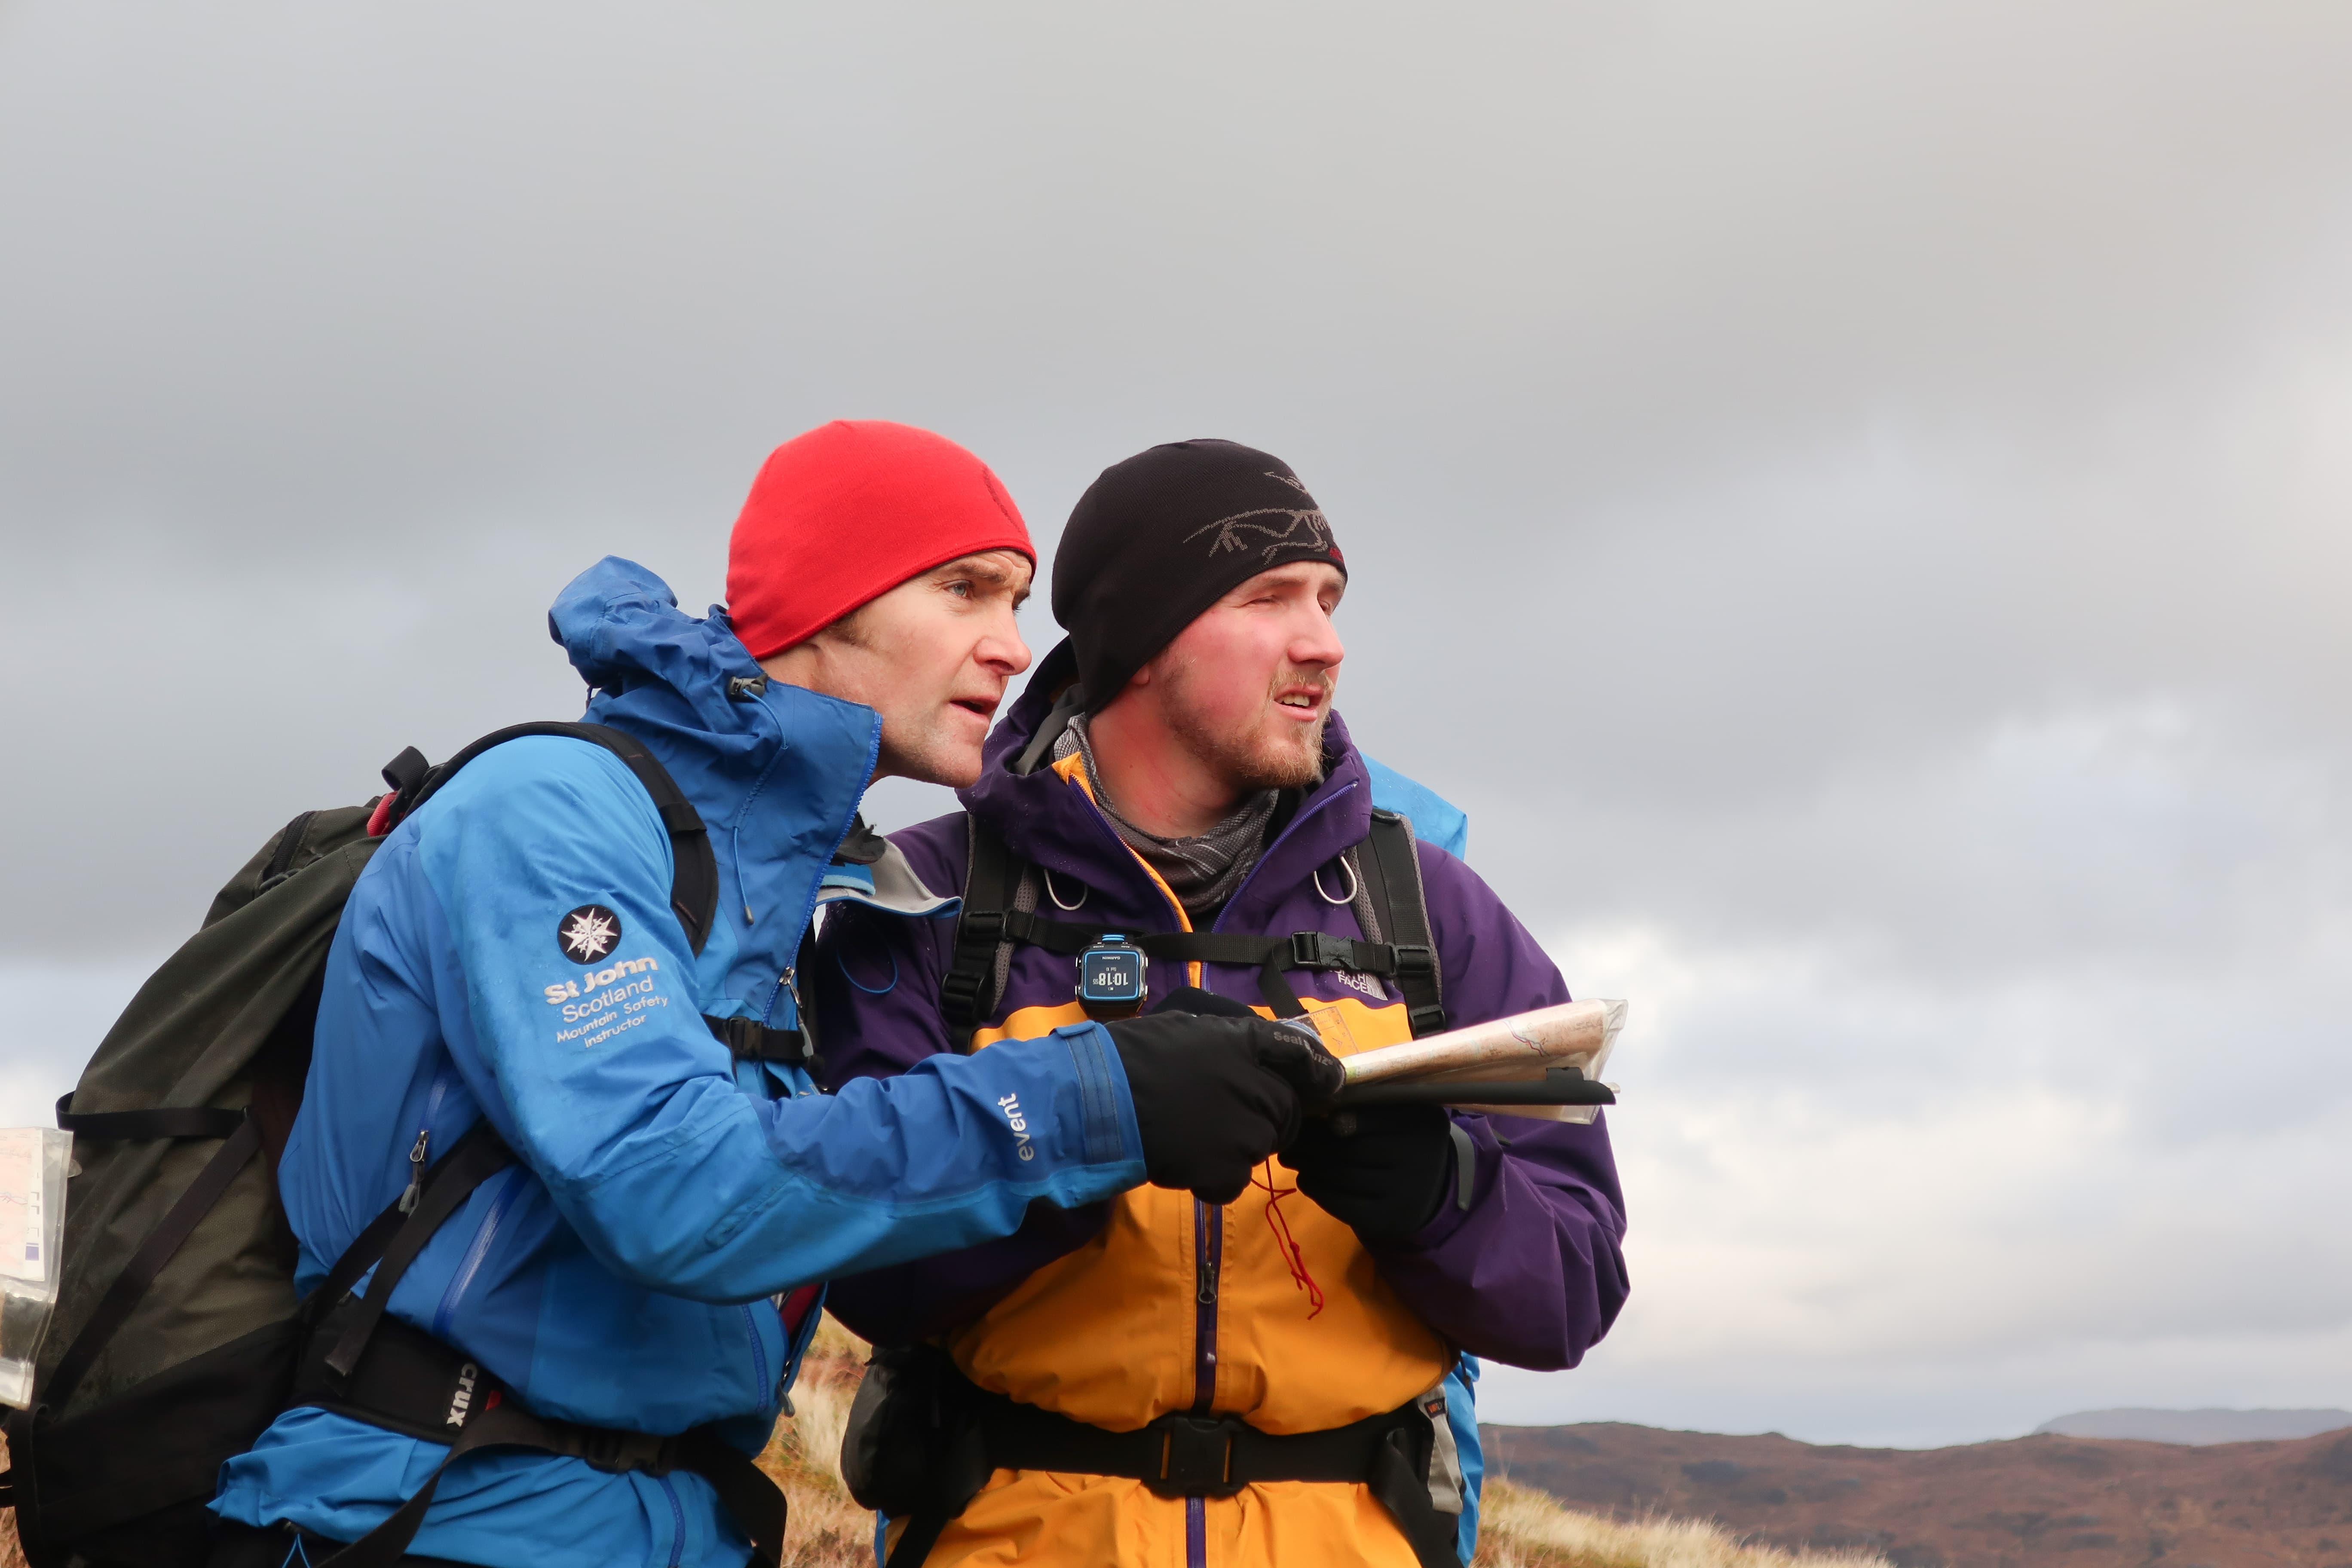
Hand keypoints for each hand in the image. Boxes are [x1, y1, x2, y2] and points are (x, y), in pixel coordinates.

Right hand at [1106, 1013, 1341, 1203]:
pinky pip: (1234, 1182)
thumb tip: (1248, 1056)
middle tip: (1223, 1124)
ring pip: (1260, 1147)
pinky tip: (1184, 1164)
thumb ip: (1226, 1044)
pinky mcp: (1226, 1169)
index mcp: (1242, 1044)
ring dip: (1235, 1150)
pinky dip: (1213, 1181)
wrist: (1097, 1100)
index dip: (1318, 1069)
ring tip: (1191, 1139)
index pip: (1297, 1052)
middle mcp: (1254, 1085)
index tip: (1329, 1081)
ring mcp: (1244, 1130)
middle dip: (1266, 1120)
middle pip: (1284, 1110)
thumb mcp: (1185, 1030)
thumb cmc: (1129, 1058)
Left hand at [1281, 1102, 1455, 1242]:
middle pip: (1350, 1148)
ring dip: (1309, 1165)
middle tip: (1289, 1136)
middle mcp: (1420, 1157)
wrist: (1430, 1190)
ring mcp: (1405, 1192)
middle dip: (1312, 1143)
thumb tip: (1317, 1110)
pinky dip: (1317, 1189)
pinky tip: (1305, 1179)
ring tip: (1292, 1156)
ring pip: (1342, 1175)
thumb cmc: (1403, 1142)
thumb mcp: (1395, 1116)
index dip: (1330, 1116)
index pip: (1366, 1115)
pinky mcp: (1387, 1220)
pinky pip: (1342, 1204)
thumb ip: (1363, 1108)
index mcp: (1423, 1121)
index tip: (1306, 1112)